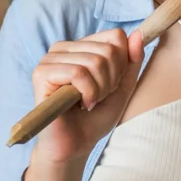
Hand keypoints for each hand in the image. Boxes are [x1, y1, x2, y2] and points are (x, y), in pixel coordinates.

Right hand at [24, 28, 146, 180]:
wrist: (74, 146)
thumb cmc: (94, 118)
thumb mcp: (122, 87)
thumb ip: (132, 62)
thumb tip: (138, 34)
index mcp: (79, 47)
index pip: (115, 36)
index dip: (121, 64)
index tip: (110, 86)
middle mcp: (62, 48)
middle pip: (108, 50)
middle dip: (111, 80)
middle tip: (97, 98)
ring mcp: (49, 59)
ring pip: (94, 61)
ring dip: (100, 90)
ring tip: (88, 103)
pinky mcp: (41, 74)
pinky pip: (78, 73)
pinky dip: (88, 93)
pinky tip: (82, 105)